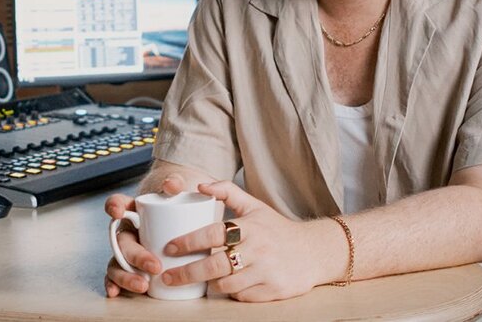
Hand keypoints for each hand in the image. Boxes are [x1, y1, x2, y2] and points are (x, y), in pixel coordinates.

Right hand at [103, 175, 188, 296]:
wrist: (185, 218)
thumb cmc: (178, 204)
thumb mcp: (179, 191)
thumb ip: (176, 182)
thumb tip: (171, 185)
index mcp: (133, 210)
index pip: (117, 204)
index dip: (114, 206)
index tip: (117, 211)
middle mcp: (127, 230)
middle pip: (122, 242)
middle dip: (135, 255)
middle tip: (154, 265)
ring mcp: (128, 250)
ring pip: (118, 262)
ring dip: (126, 276)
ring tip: (143, 285)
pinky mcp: (132, 267)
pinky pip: (118, 277)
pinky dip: (114, 285)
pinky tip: (115, 293)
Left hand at [159, 180, 323, 301]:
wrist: (313, 251)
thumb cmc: (277, 229)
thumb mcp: (255, 206)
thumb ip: (228, 191)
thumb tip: (200, 185)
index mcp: (251, 226)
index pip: (214, 233)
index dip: (189, 241)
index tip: (170, 246)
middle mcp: (259, 249)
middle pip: (215, 265)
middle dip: (187, 272)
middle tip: (168, 276)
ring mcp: (267, 271)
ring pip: (226, 285)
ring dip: (210, 284)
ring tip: (203, 279)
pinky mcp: (274, 291)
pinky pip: (242, 297)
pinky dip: (232, 293)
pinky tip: (229, 286)